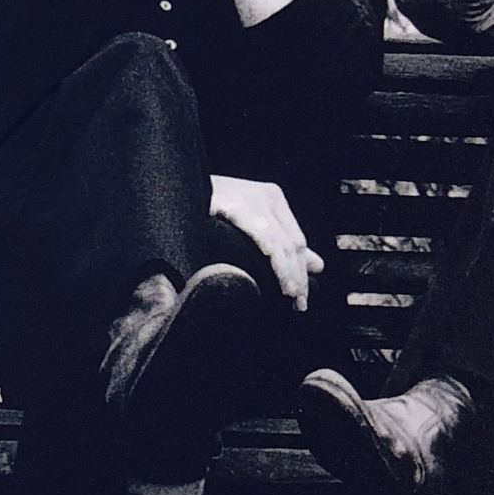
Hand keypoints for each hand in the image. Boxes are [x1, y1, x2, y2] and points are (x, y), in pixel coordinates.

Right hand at [209, 174, 323, 308]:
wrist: (176, 190)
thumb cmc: (206, 210)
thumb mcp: (248, 225)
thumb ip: (279, 244)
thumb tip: (317, 265)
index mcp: (272, 197)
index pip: (296, 238)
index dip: (302, 268)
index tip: (302, 294)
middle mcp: (267, 196)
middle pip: (293, 243)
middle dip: (299, 275)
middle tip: (300, 304)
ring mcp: (254, 200)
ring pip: (283, 245)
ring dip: (291, 275)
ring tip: (293, 298)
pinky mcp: (239, 206)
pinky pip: (267, 240)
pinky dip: (278, 264)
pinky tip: (282, 282)